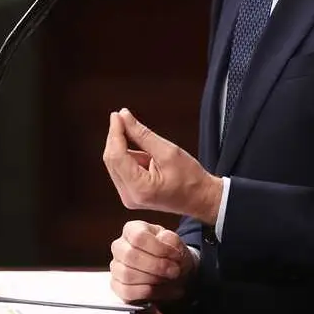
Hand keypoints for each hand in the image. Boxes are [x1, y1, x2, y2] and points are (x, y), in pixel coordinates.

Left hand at [103, 108, 223, 222]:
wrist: (200, 198)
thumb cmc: (190, 178)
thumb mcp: (168, 151)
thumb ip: (142, 135)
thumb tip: (124, 117)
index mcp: (139, 188)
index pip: (116, 156)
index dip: (115, 133)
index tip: (117, 115)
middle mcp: (129, 196)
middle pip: (112, 160)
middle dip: (117, 138)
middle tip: (123, 118)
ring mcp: (128, 197)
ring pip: (116, 164)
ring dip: (125, 149)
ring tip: (151, 152)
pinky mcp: (130, 194)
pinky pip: (122, 170)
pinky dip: (130, 158)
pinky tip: (147, 159)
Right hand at [110, 220, 194, 301]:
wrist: (173, 271)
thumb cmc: (171, 254)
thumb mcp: (176, 243)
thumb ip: (172, 240)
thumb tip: (164, 239)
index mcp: (132, 229)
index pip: (138, 237)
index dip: (159, 248)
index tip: (176, 255)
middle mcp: (119, 246)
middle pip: (130, 256)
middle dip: (157, 266)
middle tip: (175, 271)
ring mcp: (116, 267)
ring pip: (128, 275)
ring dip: (154, 280)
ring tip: (169, 280)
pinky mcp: (117, 286)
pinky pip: (127, 292)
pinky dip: (148, 293)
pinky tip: (162, 290)